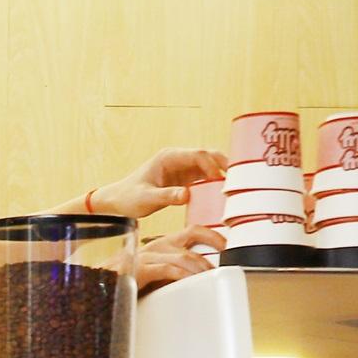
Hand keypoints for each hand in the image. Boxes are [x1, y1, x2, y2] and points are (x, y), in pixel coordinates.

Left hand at [88, 147, 230, 221]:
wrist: (118, 202)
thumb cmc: (128, 198)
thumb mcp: (146, 199)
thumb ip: (166, 196)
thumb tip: (187, 195)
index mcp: (169, 157)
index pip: (197, 155)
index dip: (212, 165)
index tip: (220, 180)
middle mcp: (178, 159)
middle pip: (208, 156)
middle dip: (224, 164)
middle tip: (239, 179)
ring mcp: (182, 168)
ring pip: (209, 165)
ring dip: (222, 173)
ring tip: (237, 186)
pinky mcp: (184, 179)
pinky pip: (204, 177)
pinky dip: (215, 182)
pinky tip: (224, 193)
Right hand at [136, 226, 223, 292]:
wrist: (100, 285)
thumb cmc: (129, 280)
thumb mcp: (158, 274)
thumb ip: (176, 272)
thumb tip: (200, 279)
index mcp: (163, 244)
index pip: (192, 231)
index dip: (211, 236)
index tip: (226, 245)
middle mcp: (157, 245)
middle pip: (190, 241)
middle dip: (210, 253)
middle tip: (221, 268)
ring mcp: (148, 256)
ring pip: (182, 257)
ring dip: (199, 268)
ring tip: (210, 278)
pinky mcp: (140, 269)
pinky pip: (167, 269)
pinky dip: (182, 275)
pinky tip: (190, 280)